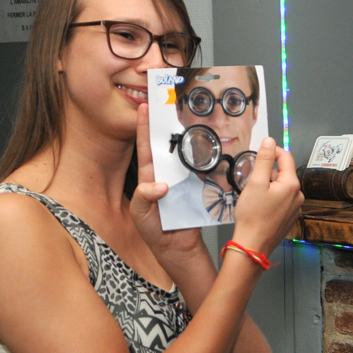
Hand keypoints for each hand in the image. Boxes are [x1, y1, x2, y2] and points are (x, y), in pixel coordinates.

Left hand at [129, 104, 209, 271]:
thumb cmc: (154, 231)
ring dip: (190, 137)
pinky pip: (203, 170)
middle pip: (167, 144)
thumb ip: (144, 197)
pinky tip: (211, 145)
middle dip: (168, 124)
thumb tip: (160, 185)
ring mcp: (182, 179)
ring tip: (192, 116)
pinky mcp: (197, 187)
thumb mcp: (141, 214)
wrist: (177, 248)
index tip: (144, 108)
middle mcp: (166, 174)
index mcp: (149, 177)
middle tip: (171, 103)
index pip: (145, 147)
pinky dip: (207, 158)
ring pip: (187, 153)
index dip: (143, 128)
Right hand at [231, 137, 303, 257]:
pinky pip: (282, 200)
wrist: (252, 245)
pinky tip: (260, 206)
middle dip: (269, 172)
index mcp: (292, 184)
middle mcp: (298, 195)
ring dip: (270, 185)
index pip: (286, 157)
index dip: (273, 151)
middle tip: (251, 180)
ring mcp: (295, 208)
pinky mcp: (289, 218)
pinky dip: (272, 198)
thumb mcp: (255, 183)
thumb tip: (270, 141)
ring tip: (254, 195)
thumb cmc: (252, 215)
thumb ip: (264, 159)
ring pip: (283, 187)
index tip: (259, 154)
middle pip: (284, 173)